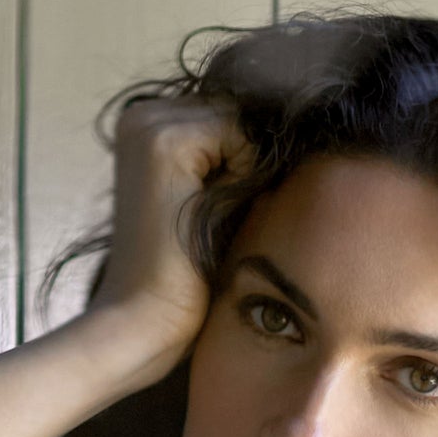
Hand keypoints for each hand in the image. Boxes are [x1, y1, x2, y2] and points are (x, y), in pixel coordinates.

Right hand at [88, 97, 250, 380]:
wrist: (143, 323)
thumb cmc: (184, 278)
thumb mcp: (215, 204)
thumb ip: (236, 161)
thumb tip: (294, 131)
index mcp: (148, 127)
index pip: (231, 116)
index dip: (243, 164)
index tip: (217, 213)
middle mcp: (142, 114)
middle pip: (238, 115)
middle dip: (244, 165)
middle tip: (208, 221)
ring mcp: (149, 123)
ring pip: (242, 124)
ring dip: (243, 174)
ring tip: (205, 220)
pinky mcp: (164, 143)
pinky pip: (241, 136)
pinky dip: (241, 178)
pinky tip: (207, 215)